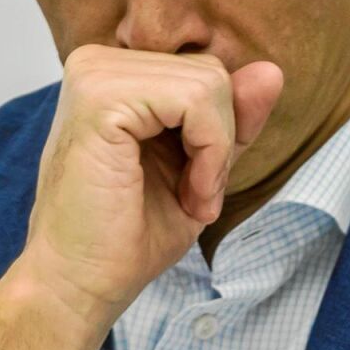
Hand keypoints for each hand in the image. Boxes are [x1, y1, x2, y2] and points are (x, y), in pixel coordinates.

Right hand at [25, 44, 282, 318]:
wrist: (79, 285)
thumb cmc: (126, 238)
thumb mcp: (199, 169)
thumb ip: (230, 120)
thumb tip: (271, 70)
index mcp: (112, 78)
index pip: (203, 74)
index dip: (217, 135)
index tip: (193, 188)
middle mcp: (96, 64)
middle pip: (210, 74)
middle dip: (218, 143)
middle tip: (189, 196)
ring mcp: (94, 74)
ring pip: (209, 83)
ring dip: (215, 153)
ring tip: (186, 196)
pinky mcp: (100, 97)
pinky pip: (197, 100)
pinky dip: (209, 153)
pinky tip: (185, 192)